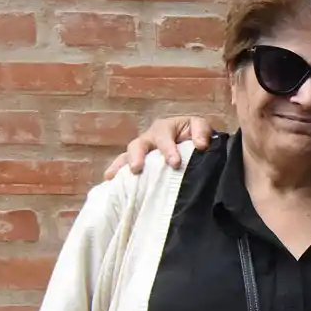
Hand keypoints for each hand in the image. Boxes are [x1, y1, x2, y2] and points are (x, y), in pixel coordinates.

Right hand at [102, 116, 216, 179]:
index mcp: (165, 128)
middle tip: (136, 168)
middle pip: (138, 144)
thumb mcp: (200, 127)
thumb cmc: (194, 135)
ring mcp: (141, 151)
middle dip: (137, 156)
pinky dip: (117, 174)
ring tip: (113, 177)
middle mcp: (149, 138)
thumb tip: (201, 145)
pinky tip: (109, 183)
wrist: (193, 143)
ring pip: (127, 155)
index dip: (168, 150)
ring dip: (120, 165)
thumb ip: (201, 132)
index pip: (164, 138)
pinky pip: (124, 167)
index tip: (174, 163)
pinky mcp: (138, 162)